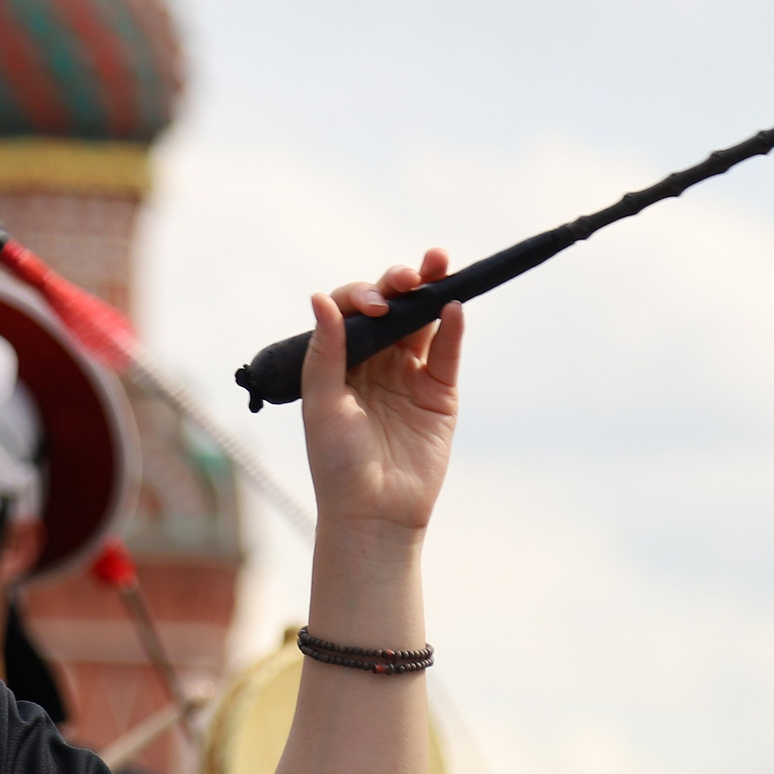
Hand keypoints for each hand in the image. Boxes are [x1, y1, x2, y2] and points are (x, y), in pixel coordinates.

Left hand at [300, 250, 463, 540]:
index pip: (351, 311)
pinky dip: (453, 327)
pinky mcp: (439, 392)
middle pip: (391, 307)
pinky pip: (447, 352)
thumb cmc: (336, 462)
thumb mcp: (322, 403)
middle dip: (398, 282)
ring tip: (438, 262)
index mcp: (340, 360)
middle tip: (408, 275)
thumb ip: (325, 351)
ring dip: (430, 290)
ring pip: (423, 321)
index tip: (372, 307)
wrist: (373, 511)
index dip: (361, 297)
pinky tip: (453, 306)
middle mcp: (375, 361)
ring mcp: (410, 374)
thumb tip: (320, 297)